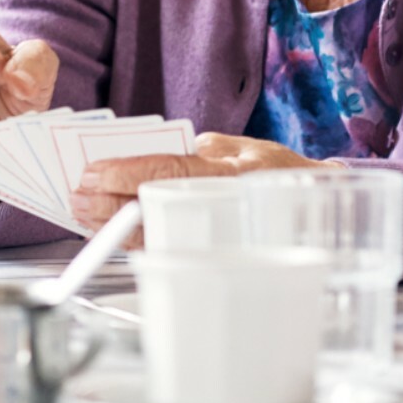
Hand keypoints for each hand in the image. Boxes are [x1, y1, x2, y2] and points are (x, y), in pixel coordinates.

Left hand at [68, 133, 323, 234]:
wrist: (324, 211)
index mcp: (233, 168)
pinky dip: (140, 239)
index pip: (168, 166)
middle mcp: (227, 200)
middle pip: (156, 201)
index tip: (92, 174)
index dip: (126, 171)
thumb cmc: (282, 176)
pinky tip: (117, 234)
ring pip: (160, 230)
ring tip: (87, 216)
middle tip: (78, 200)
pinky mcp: (222, 252)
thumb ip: (203, 153)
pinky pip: (173, 246)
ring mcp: (225, 230)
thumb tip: (152, 158)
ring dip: (118, 225)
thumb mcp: (245, 150)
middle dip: (110, 203)